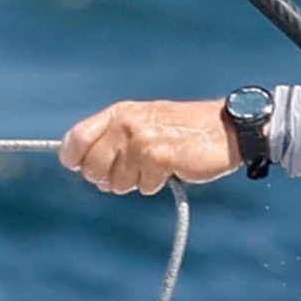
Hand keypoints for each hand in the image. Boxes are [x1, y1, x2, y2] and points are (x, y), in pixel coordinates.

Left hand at [59, 99, 244, 193]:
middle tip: (132, 171)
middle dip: (109, 178)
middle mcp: (126, 123)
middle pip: (92, 168)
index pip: (75, 139)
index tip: (83, 168)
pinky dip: (155, 184)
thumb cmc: (184, 131)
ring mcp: (140, 140)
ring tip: (156, 166)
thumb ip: (113, 137)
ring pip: (116, 182)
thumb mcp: (144, 122)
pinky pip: (142, 187)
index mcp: (119, 113)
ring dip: (136, 182)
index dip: (74, 160)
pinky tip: (170, 169)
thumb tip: (82, 165)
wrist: (227, 129)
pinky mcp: (157, 157)